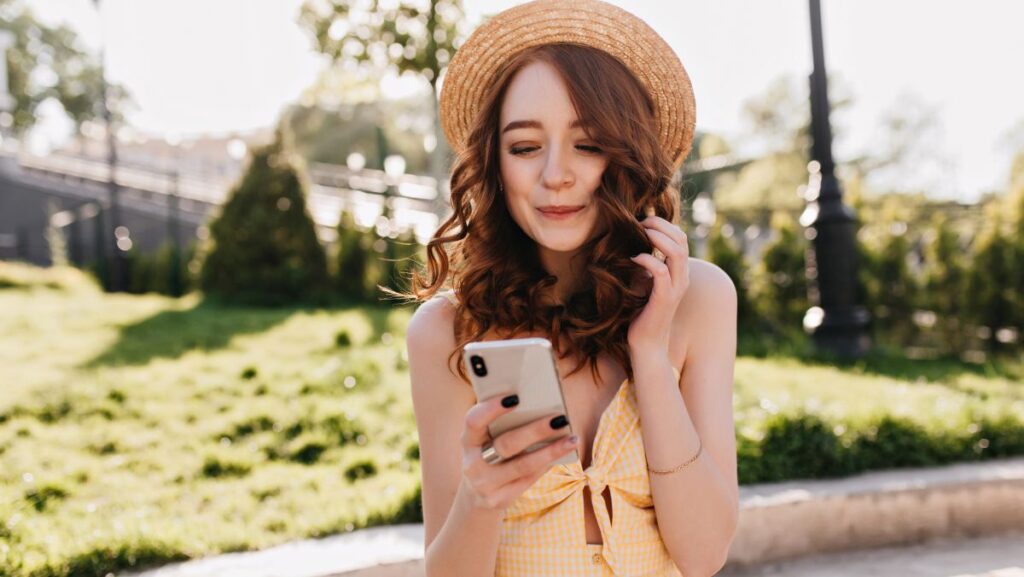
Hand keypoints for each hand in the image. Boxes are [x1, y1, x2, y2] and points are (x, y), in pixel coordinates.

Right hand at [460, 396, 576, 510]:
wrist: (475, 497)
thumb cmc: (488, 456)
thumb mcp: (485, 441)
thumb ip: (501, 425)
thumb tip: (539, 405)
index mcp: (467, 441)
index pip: (474, 421)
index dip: (491, 409)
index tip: (515, 397)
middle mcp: (472, 464)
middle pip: (507, 444)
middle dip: (535, 430)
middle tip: (559, 418)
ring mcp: (485, 485)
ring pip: (523, 465)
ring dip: (550, 451)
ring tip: (572, 438)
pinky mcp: (499, 500)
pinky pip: (529, 479)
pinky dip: (547, 464)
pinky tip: (562, 453)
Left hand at [627, 215, 690, 352]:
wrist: (646, 344)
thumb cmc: (641, 313)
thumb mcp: (644, 283)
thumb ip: (645, 265)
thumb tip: (631, 243)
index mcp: (679, 272)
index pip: (680, 238)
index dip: (664, 224)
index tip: (642, 221)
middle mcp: (682, 278)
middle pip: (681, 239)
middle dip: (661, 225)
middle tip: (640, 222)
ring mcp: (675, 288)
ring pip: (676, 252)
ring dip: (657, 238)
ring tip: (639, 233)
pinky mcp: (664, 299)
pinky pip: (661, 272)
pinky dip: (647, 260)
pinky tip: (633, 258)